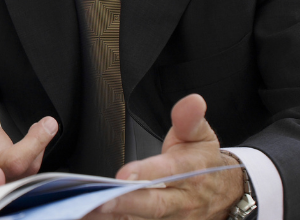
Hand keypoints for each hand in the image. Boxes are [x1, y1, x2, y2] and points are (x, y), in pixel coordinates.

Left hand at [86, 94, 243, 219]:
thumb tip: (193, 101)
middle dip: (125, 203)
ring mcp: (171, 218)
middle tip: (99, 199)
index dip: (146, 173)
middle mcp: (181, 200)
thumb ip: (189, 119)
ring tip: (85, 209)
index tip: (124, 174)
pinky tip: (88, 217)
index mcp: (190, 172)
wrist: (223, 193)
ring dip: (113, 216)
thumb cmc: (202, 161)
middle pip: (152, 205)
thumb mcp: (200, 136)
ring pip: (140, 219)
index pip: (168, 173)